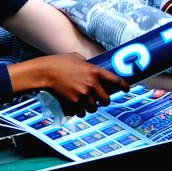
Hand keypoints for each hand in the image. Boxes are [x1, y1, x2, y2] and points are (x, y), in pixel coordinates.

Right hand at [10, 54, 128, 115]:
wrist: (45, 72)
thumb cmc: (60, 62)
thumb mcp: (77, 58)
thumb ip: (87, 64)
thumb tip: (91, 67)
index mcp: (95, 71)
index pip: (116, 80)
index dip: (124, 86)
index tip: (127, 89)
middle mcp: (92, 84)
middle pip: (106, 100)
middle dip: (105, 100)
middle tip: (102, 99)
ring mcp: (83, 95)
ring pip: (94, 108)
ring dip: (92, 107)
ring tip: (88, 103)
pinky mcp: (73, 103)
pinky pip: (82, 112)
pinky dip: (81, 111)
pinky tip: (79, 108)